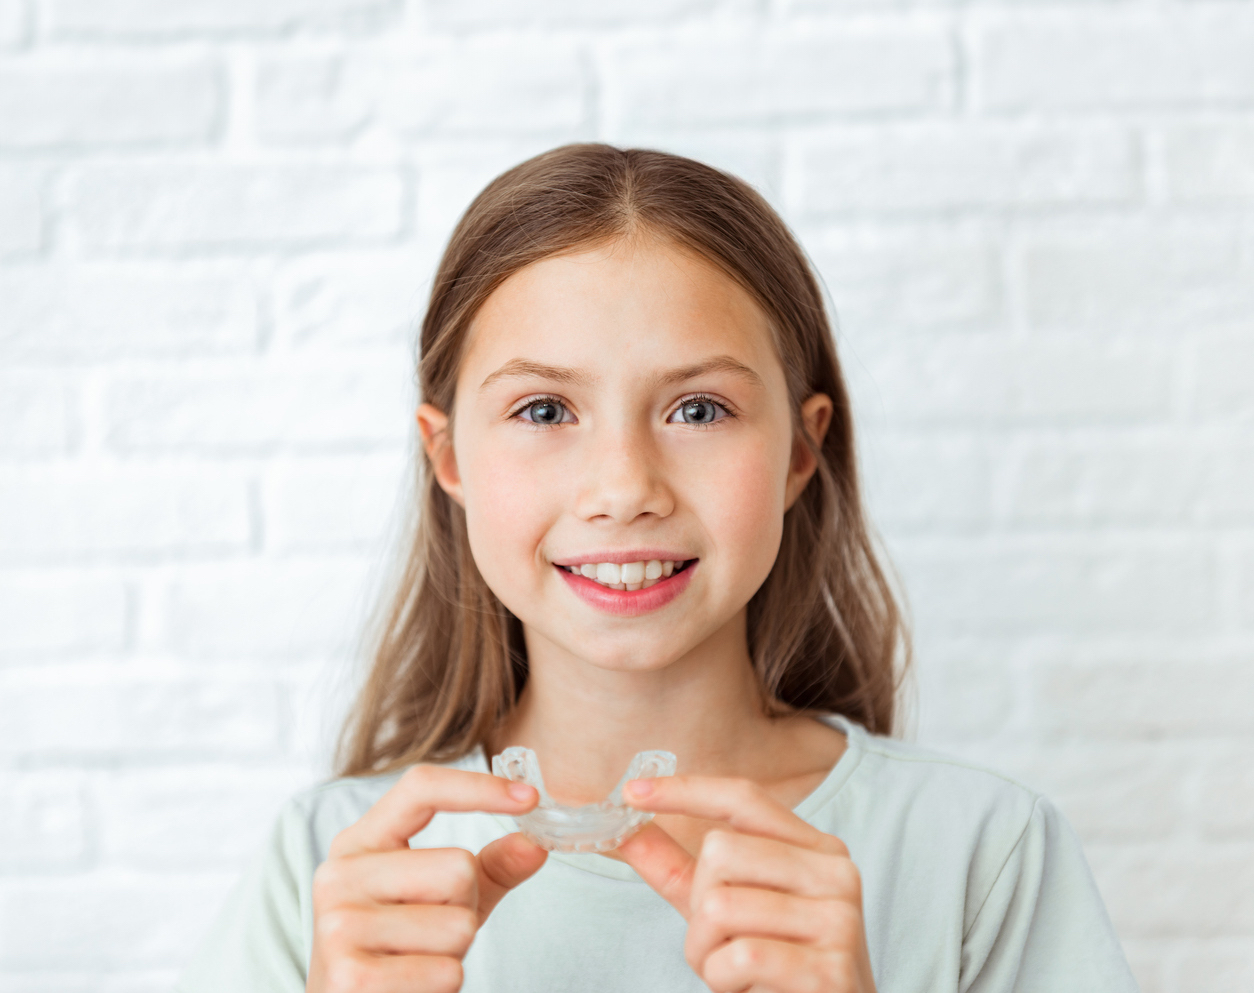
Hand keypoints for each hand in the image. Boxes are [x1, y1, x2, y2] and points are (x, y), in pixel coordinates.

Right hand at [306, 765, 546, 992]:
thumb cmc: (401, 950)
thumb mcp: (444, 899)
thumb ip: (490, 868)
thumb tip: (535, 845)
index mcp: (359, 843)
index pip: (421, 788)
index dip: (479, 787)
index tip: (531, 797)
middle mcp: (340, 875)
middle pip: (458, 866)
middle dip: (465, 907)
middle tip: (430, 934)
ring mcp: (338, 925)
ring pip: (459, 924)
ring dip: (455, 954)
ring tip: (418, 962)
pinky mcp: (351, 976)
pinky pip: (446, 972)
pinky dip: (443, 986)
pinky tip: (410, 989)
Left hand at [616, 776, 875, 992]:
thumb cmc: (774, 967)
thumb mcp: (723, 911)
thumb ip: (676, 868)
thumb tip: (621, 831)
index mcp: (815, 849)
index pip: (744, 800)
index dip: (686, 791)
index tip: (630, 792)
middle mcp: (835, 873)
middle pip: (719, 851)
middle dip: (697, 906)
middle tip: (723, 944)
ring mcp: (838, 920)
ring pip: (720, 906)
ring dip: (708, 953)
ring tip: (740, 973)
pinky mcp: (829, 969)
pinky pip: (739, 956)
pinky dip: (725, 980)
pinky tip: (754, 989)